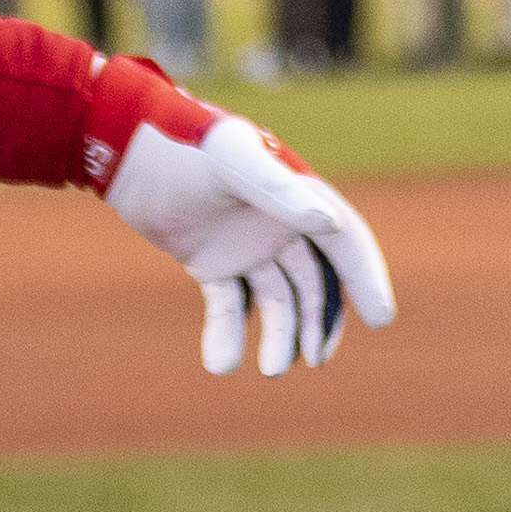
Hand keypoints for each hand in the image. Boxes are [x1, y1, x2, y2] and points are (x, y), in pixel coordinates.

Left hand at [94, 80, 397, 376]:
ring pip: (276, 299)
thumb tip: (331, 224)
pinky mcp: (210, 261)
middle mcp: (279, 223)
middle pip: (315, 282)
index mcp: (297, 195)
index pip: (346, 242)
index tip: (382, 318)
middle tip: (314, 359)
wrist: (128, 147)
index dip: (367, 278)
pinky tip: (221, 361)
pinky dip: (227, 333)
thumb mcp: (235, 163)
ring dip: (278, 334)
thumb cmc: (189, 143)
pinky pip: (228, 304)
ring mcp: (245, 245)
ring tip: (268, 368)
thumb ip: (281, 192)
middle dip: (319, 321)